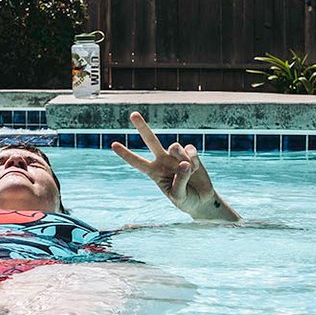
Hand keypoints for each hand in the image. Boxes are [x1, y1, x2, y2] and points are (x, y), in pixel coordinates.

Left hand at [111, 111, 236, 221]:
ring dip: (182, 157)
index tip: (113, 145)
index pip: (137, 162)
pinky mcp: (190, 154)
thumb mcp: (178, 196)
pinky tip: (196, 167)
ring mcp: (176, 156)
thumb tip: (184, 163)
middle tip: (133, 114)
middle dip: (142, 127)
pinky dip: (194, 158)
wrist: (202, 200)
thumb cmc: (185, 200)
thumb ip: (179, 181)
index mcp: (154, 172)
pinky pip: (190, 149)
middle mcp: (163, 161)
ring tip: (189, 171)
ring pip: (175, 146)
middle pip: (151, 140)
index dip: (126, 154)